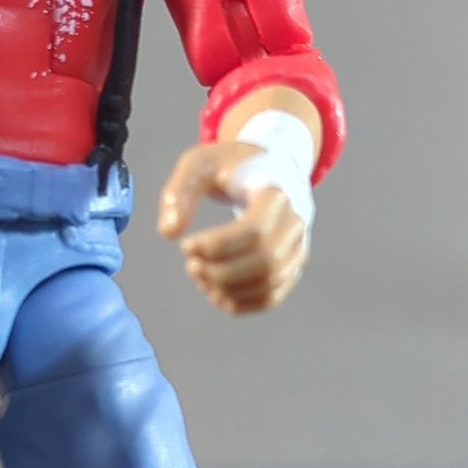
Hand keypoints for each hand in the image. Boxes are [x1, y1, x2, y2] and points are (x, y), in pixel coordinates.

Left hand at [158, 140, 308, 315]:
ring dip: (229, 290)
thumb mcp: (200, 164)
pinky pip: (272, 296)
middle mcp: (295, 220)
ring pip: (270, 283)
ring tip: (199, 277)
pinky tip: (215, 294)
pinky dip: (242, 303)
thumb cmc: (231, 166)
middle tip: (191, 266)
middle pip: (265, 261)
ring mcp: (298, 245)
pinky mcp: (292, 265)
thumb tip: (169, 232)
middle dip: (221, 272)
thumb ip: (180, 193)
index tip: (186, 246)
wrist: (270, 168)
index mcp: (276, 190)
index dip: (217, 247)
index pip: (255, 230)